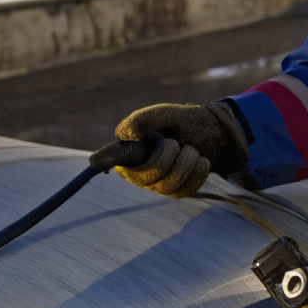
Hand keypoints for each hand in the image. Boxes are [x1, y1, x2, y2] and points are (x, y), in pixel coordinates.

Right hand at [113, 101, 247, 197]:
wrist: (212, 134)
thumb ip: (146, 119)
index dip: (104, 159)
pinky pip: (187, 189)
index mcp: (130, 147)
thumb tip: (124, 134)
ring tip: (189, 149)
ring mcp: (155, 184)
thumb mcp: (169, 114)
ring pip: (171, 183)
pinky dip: (199, 170)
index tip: (95, 161)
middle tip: (176, 141)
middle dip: (171, 153)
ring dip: (188, 160)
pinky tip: (198, 161)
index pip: (111, 156)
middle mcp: (137, 169)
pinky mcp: (174, 192)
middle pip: (151, 173)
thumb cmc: (184, 122)